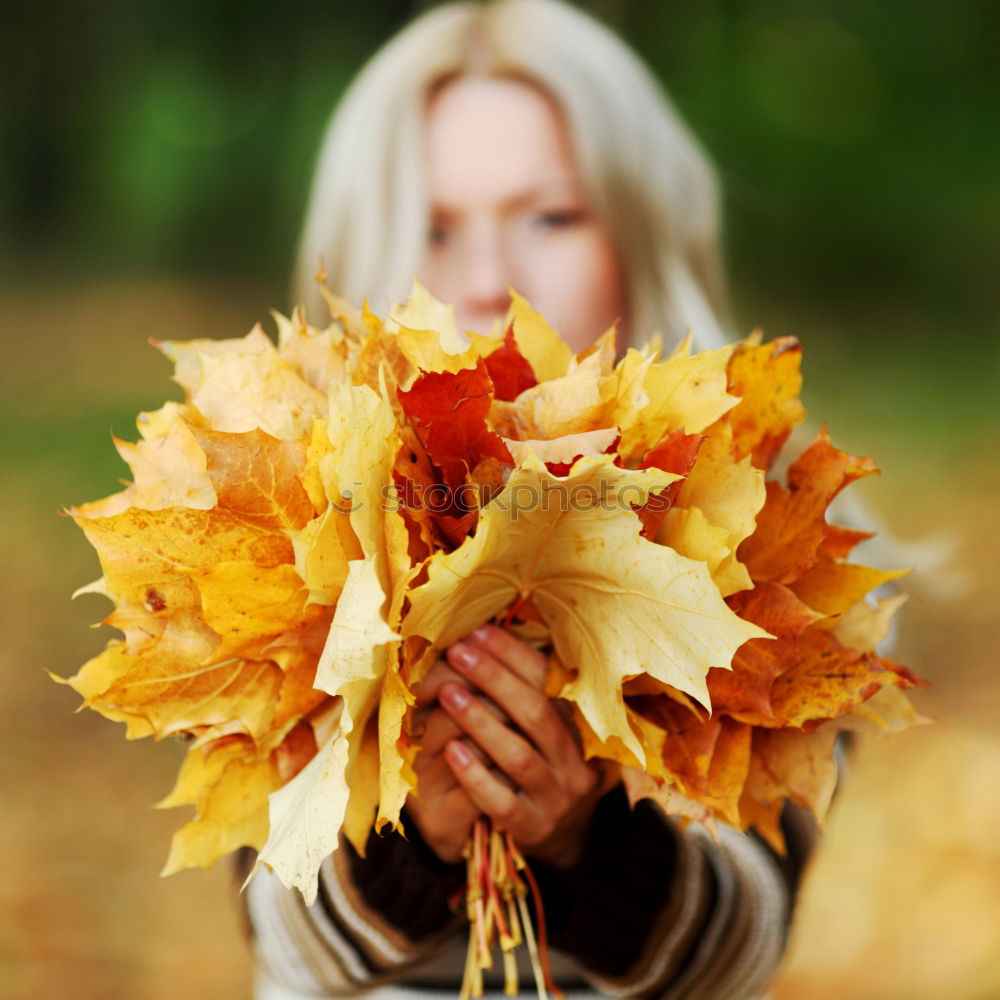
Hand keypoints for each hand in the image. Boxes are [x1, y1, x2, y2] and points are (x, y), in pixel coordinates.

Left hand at [406, 625, 604, 867]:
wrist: (558, 834)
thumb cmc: (538, 761)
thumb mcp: (543, 727)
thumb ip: (522, 689)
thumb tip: (478, 634)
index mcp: (579, 725)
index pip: (549, 681)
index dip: (512, 653)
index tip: (476, 632)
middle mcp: (575, 760)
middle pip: (537, 712)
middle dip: (494, 678)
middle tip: (457, 653)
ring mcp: (557, 798)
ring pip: (519, 756)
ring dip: (481, 721)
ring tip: (448, 694)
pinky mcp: (534, 829)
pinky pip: (503, 802)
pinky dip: (475, 776)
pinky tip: (451, 751)